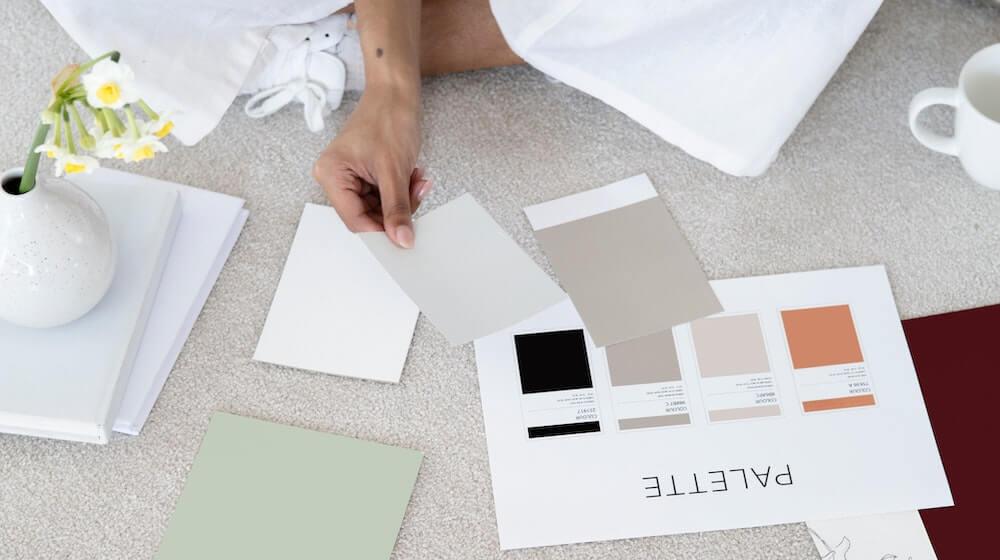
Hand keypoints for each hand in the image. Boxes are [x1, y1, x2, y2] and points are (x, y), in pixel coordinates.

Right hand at [312, 84, 430, 247]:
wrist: (397, 91)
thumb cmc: (389, 118)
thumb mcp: (395, 171)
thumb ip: (397, 208)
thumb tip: (401, 239)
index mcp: (331, 175)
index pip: (354, 220)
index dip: (380, 230)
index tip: (404, 235)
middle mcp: (335, 177)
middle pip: (367, 215)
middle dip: (396, 209)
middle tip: (417, 194)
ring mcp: (350, 175)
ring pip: (379, 206)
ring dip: (403, 198)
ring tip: (416, 179)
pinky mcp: (365, 173)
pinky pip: (384, 194)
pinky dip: (402, 189)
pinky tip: (413, 175)